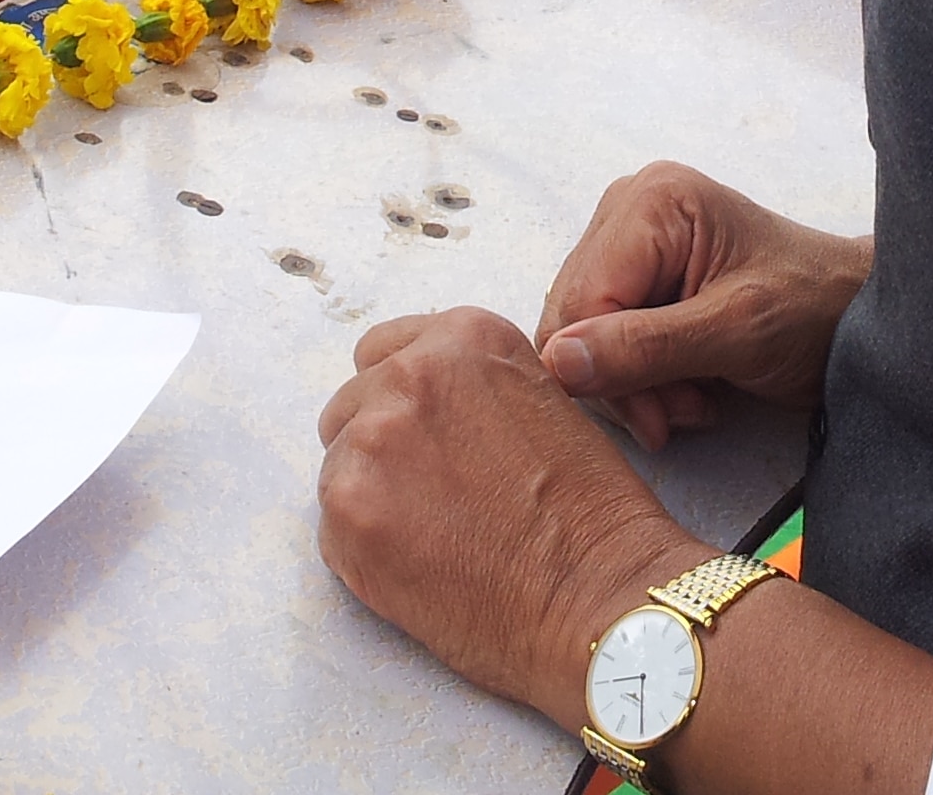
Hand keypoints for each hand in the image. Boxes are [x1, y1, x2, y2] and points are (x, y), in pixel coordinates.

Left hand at [317, 307, 703, 723]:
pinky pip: (333, 530)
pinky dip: (365, 553)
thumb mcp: (543, 403)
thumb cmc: (590, 514)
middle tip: (434, 499)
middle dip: (382, 449)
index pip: (383, 352)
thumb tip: (427, 410)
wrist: (600, 595)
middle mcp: (410, 375)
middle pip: (350, 407)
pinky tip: (423, 569)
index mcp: (464, 338)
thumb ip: (474, 389)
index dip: (404, 402)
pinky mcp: (348, 513)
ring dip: (372, 499)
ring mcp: (372, 442)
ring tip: (437, 539)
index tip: (423, 438)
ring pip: (339, 467)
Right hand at [536, 164, 871, 451]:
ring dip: (636, 386)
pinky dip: (643, 378)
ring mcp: (633, 243)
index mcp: (652, 201)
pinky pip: (608, 338)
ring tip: (695, 402)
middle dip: (624, 380)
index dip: (604, 369)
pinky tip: (690, 389)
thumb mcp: (735, 332)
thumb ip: (645, 346)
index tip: (659, 418)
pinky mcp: (641, 277)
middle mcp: (630, 211)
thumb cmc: (814, 310)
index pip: (581, 299)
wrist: (858, 317)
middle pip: (576, 317)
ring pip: (586, 335)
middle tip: (681, 413)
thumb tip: (558, 362)